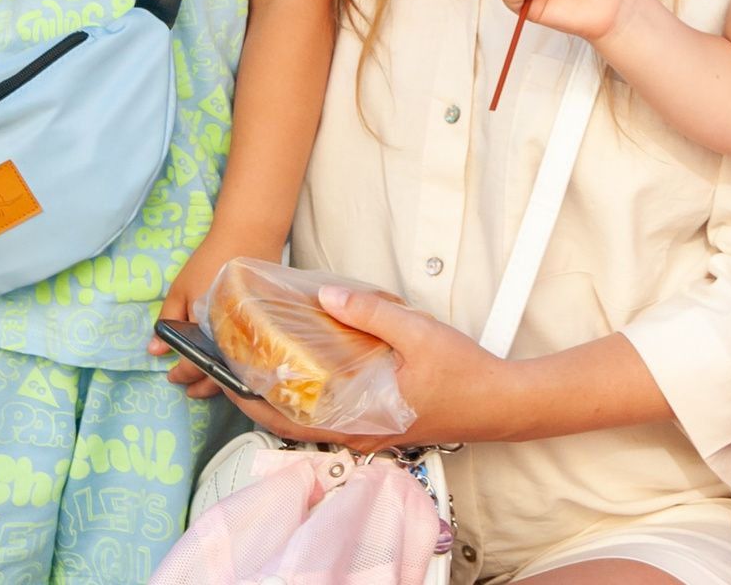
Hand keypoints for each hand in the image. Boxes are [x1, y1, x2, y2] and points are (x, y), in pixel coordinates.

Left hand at [153, 237, 260, 399]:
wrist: (251, 237)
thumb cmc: (211, 261)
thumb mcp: (180, 289)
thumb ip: (167, 322)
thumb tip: (155, 352)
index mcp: (207, 332)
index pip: (192, 366)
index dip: (180, 375)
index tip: (171, 376)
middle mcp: (232, 339)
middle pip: (217, 376)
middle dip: (200, 386)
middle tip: (189, 390)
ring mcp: (252, 334)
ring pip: (237, 370)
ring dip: (220, 382)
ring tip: (208, 384)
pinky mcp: (265, 328)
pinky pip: (251, 357)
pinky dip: (239, 367)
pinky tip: (233, 365)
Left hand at [218, 284, 520, 449]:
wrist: (505, 403)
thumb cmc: (468, 377)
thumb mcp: (419, 333)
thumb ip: (371, 313)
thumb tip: (327, 297)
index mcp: (362, 418)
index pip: (290, 422)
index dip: (252, 404)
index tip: (226, 382)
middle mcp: (362, 433)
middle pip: (294, 425)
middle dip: (260, 400)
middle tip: (234, 372)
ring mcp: (373, 432)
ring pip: (314, 424)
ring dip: (286, 401)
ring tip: (266, 369)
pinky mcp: (385, 425)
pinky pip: (337, 417)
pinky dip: (315, 400)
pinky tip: (317, 374)